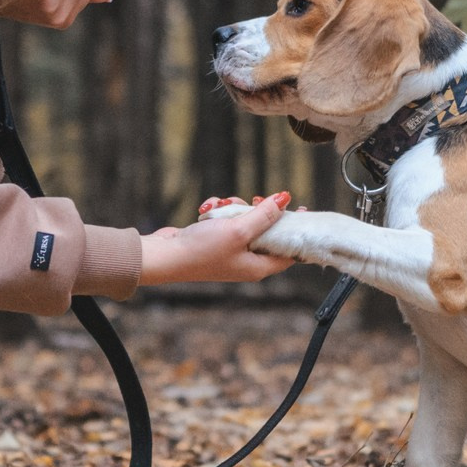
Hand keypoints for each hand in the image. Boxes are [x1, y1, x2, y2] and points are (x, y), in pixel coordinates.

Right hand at [138, 193, 293, 285]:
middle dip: (258, 212)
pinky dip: (219, 212)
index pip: (289, 251)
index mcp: (258, 267)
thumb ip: (264, 215)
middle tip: (254, 200)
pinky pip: (227, 222)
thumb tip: (285, 200)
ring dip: (233, 209)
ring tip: (218, 206)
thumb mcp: (238, 230)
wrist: (165, 256)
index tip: (300, 209)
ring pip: (245, 222)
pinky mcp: (216, 243)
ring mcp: (231, 253)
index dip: (296, 230)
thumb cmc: (202, 250)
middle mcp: (247, 262)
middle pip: (267, 232)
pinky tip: (207, 209)